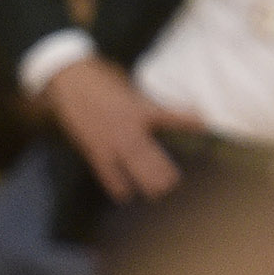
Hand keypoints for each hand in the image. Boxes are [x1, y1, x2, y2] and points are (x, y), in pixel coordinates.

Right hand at [41, 55, 182, 203]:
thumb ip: (140, 103)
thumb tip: (152, 114)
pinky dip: (115, 184)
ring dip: (145, 179)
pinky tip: (124, 196)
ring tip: (157, 193)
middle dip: (162, 169)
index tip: (204, 125)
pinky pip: (106, 171)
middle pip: (150, 153)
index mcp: (138, 107)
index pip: (169, 115)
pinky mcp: (93, 148)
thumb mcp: (126, 87)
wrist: (68, 79)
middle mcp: (127, 126)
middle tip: (173, 183)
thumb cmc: (98, 78)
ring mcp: (110, 139)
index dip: (188, 120)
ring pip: (132, 165)